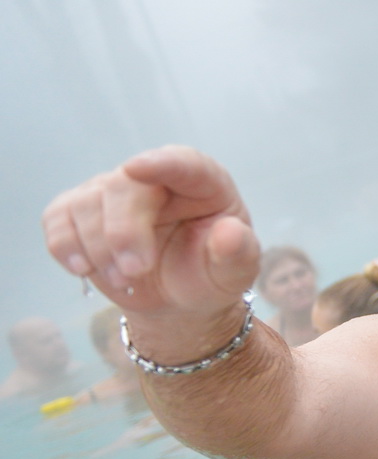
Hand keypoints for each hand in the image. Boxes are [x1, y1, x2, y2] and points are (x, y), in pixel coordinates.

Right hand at [42, 146, 258, 336]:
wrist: (178, 297)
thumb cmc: (210, 274)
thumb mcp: (234, 272)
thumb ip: (238, 253)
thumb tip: (230, 233)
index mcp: (203, 182)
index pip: (183, 162)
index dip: (160, 163)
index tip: (135, 169)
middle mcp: (155, 178)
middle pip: (123, 187)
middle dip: (122, 233)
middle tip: (134, 272)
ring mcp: (113, 190)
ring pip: (85, 204)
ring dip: (99, 251)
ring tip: (126, 280)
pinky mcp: (80, 210)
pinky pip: (57, 217)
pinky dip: (65, 246)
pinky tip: (84, 269)